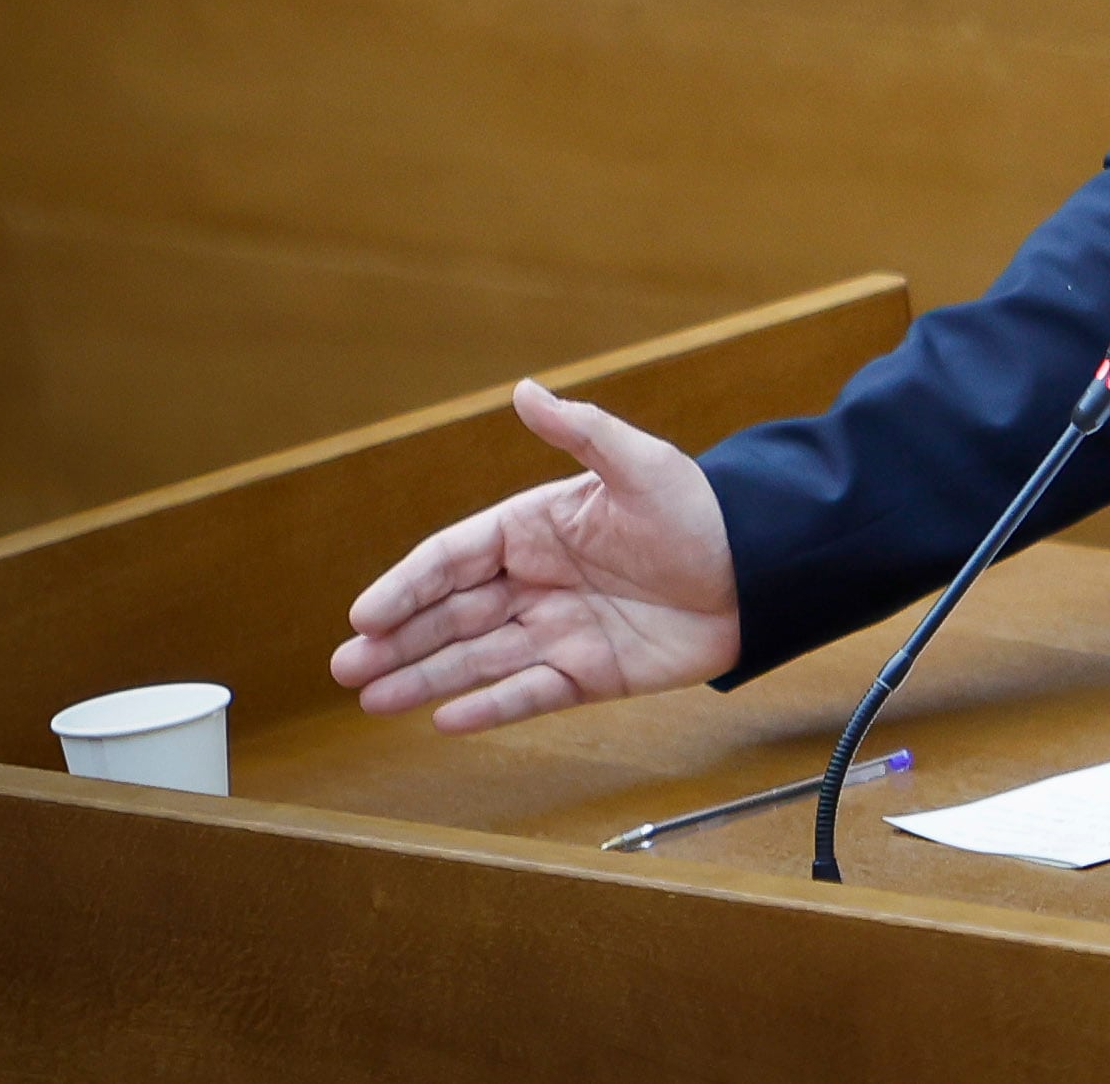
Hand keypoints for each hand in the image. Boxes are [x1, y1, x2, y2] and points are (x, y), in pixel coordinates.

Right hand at [330, 380, 741, 732]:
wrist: (763, 568)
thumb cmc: (700, 509)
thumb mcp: (639, 464)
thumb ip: (579, 431)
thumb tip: (524, 389)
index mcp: (536, 528)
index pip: (454, 557)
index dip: (407, 584)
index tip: (365, 614)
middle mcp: (537, 582)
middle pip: (451, 614)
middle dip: (397, 641)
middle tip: (346, 668)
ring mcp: (559, 630)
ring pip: (477, 658)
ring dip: (425, 678)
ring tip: (371, 699)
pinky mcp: (590, 674)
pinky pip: (529, 693)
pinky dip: (489, 707)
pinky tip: (446, 719)